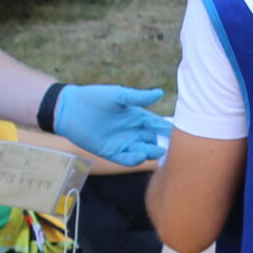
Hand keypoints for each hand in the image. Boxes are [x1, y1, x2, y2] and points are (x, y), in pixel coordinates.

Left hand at [52, 85, 171, 166]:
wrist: (70, 108)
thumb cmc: (94, 98)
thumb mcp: (119, 95)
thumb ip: (139, 97)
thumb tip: (160, 92)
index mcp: (137, 117)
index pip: (158, 125)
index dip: (169, 129)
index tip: (182, 132)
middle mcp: (133, 131)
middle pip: (153, 140)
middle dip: (163, 143)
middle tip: (171, 146)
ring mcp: (123, 143)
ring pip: (143, 151)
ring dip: (151, 152)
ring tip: (156, 150)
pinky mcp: (111, 152)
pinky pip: (126, 159)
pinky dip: (135, 159)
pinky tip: (140, 155)